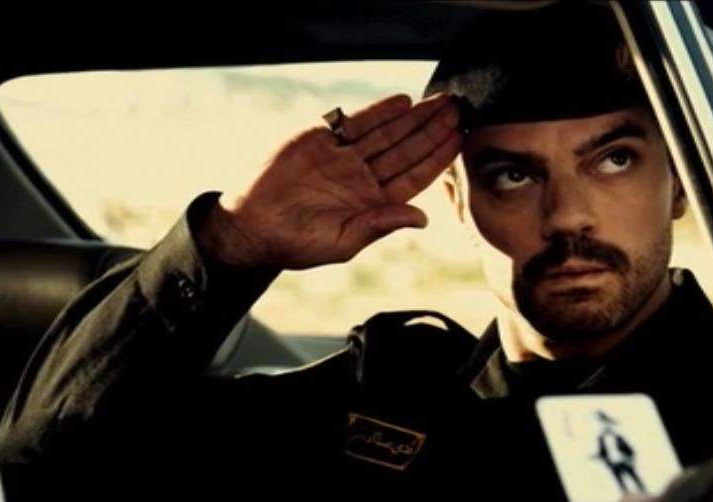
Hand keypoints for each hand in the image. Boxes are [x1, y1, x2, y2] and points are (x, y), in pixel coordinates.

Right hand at [202, 93, 460, 269]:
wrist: (252, 228)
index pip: (415, 176)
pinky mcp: (321, 140)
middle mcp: (364, 176)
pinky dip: (378, 111)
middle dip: (433, 129)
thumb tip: (421, 219)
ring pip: (387, 132)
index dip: (438, 157)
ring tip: (439, 101)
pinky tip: (403, 102)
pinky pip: (355, 122)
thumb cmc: (297, 244)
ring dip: (413, 116)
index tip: (460, 140)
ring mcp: (344, 156)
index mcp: (374, 202)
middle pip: (406, 148)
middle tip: (458, 109)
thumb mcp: (344, 241)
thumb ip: (381, 225)